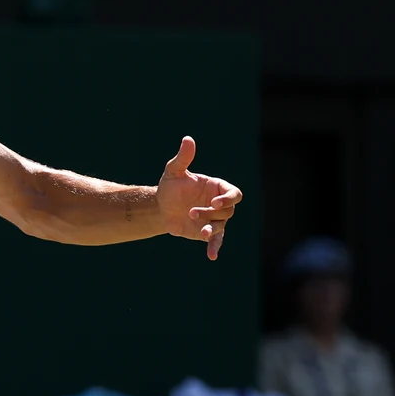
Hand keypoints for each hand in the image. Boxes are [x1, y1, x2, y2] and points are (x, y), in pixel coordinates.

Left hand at [157, 136, 243, 259]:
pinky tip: (212, 256)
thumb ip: (183, 158)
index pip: (234, 193)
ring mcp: (215, 219)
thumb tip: (188, 139)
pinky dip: (215, 247)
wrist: (161, 207)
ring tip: (201, 230)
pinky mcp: (207, 232)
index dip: (228, 199)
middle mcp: (219, 204)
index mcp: (217, 188)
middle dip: (211, 213)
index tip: (214, 202)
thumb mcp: (173, 172)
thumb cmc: (170, 186)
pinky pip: (216, 240)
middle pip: (227, 211)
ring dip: (211, 227)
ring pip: (222, 225)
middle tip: (191, 212)